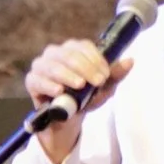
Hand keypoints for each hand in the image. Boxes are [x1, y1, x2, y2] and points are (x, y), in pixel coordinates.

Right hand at [25, 39, 132, 159]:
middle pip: (69, 54)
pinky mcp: (32, 81)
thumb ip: (115, 74)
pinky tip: (59, 90)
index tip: (105, 76)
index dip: (96, 60)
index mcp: (73, 49)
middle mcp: (55, 53)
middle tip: (98, 82)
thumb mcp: (104, 87)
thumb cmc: (86, 96)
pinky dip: (49, 85)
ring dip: (68, 74)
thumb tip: (130, 61)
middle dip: (85, 68)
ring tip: (80, 85)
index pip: (83, 47)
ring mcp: (42, 65)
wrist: (68, 117)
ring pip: (53, 65)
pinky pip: (37, 80)